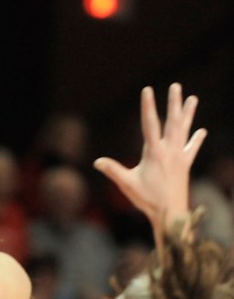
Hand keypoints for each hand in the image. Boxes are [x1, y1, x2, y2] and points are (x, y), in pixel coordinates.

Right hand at [93, 83, 206, 234]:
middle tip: (176, 86)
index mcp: (154, 153)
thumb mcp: (127, 185)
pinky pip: (192, 148)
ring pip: (185, 130)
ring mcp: (180, 157)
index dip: (148, 106)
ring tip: (193, 99)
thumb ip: (113, 171)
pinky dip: (197, 139)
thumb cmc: (148, 200)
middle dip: (174, 103)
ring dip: (188, 114)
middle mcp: (170, 151)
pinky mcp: (185, 165)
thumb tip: (97, 162)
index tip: (148, 90)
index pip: (150, 124)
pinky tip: (202, 131)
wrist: (171, 212)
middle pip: (172, 121)